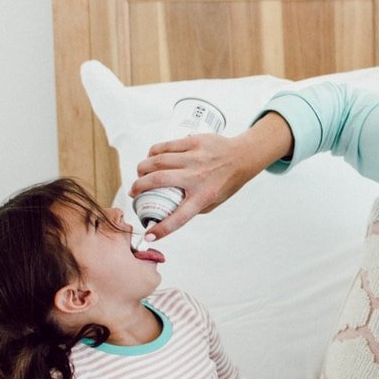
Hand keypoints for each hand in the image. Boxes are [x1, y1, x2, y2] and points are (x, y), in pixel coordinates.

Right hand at [131, 112, 292, 240]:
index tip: (148, 235)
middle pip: (159, 180)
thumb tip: (168, 213)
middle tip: (134, 192)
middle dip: (139, 187)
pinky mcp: (193, 142)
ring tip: (140, 175)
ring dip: (142, 169)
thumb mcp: (214, 203)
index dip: (162, 228)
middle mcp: (198, 176)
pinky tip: (150, 159)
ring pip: (158, 160)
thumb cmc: (227, 182)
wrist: (243, 157)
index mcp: (204, 196)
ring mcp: (195, 157)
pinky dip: (153, 153)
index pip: (179, 217)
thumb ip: (193, 208)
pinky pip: (165, 146)